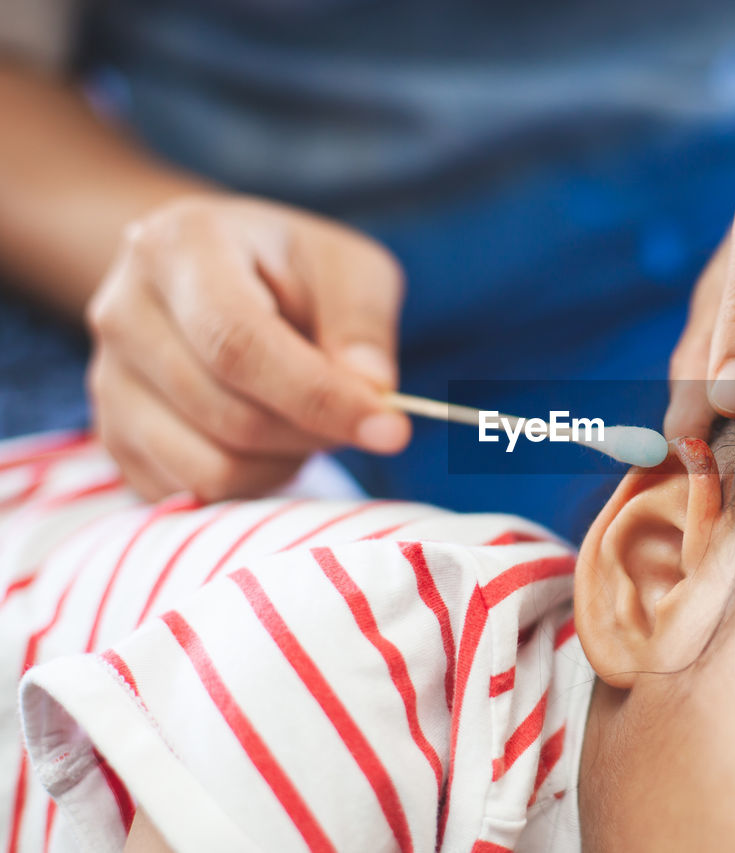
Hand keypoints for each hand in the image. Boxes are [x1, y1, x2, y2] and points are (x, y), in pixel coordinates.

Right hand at [87, 195, 411, 501]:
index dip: (318, 396)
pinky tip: (272, 441)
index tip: (391, 428)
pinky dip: (252, 485)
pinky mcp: (114, 437)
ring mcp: (107, 380)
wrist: (221, 276)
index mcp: (180, 246)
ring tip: (310, 420)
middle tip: (359, 415)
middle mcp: (123, 312)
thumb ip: (363, 324)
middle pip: (229, 414)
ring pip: (210, 468)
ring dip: (286, 462)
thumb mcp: (348, 269)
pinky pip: (192, 495)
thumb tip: (372, 391)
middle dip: (315, 431)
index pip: (239, 343)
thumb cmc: (294, 271)